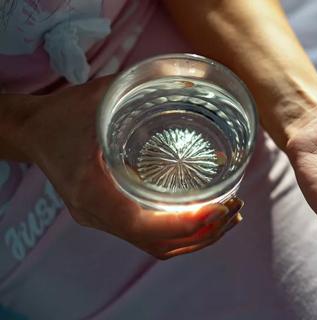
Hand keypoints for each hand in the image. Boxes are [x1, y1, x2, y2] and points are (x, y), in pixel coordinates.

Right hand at [22, 77, 243, 258]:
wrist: (32, 132)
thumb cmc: (63, 114)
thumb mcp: (101, 95)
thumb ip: (143, 87)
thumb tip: (191, 79)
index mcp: (91, 191)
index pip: (141, 226)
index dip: (185, 225)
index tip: (219, 209)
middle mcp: (98, 214)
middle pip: (159, 245)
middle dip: (203, 234)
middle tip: (234, 210)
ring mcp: (103, 220)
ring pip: (157, 247)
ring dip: (197, 238)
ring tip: (229, 217)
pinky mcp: (111, 217)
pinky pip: (151, 238)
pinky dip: (182, 233)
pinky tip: (204, 216)